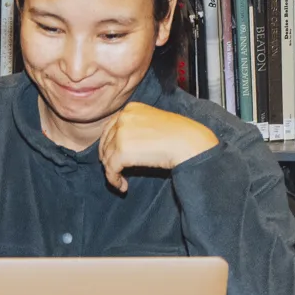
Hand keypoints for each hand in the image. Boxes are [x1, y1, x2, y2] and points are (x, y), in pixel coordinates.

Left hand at [95, 102, 218, 193]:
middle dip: (108, 159)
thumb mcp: (154, 124)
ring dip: (112, 172)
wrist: (189, 142)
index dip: (109, 145)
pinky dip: (114, 180)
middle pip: (105, 142)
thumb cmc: (180, 135)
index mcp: (131, 109)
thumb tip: (124, 147)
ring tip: (121, 182)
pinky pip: (111, 169)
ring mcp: (121, 133)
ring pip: (107, 157)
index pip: (110, 127)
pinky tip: (123, 186)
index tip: (112, 158)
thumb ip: (137, 130)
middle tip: (115, 172)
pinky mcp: (122, 150)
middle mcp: (123, 117)